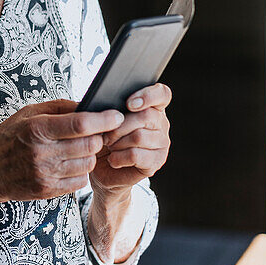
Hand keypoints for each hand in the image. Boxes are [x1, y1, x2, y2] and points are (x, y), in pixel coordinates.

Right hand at [0, 99, 122, 207]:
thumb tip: (90, 105)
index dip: (104, 120)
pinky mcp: (48, 191)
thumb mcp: (28, 113)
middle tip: (94, 133)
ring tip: (77, 149)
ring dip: (89, 155)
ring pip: (89, 164)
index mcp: (37, 128)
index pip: (81, 124)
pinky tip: (68, 164)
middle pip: (90, 145)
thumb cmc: (8, 138)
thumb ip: (60, 107)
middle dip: (98, 137)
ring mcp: (45, 174)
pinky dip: (80, 171)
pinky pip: (80, 181)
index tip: (116, 115)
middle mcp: (42, 152)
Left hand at [89, 82, 171, 201]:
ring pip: (139, 136)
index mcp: (152, 107)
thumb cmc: (104, 139)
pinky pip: (136, 155)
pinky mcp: (156, 162)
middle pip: (146, 116)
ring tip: (110, 147)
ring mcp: (162, 143)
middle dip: (119, 126)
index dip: (148, 96)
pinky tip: (113, 159)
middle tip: (106, 135)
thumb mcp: (105, 119)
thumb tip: (107, 105)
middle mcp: (161, 123)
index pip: (162, 94)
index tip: (129, 103)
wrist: (103, 170)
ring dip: (117, 143)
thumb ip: (110, 108)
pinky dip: (119, 157)